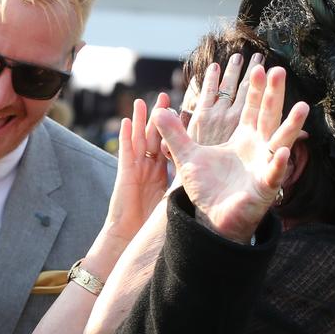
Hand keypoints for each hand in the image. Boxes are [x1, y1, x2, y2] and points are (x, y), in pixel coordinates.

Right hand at [104, 93, 170, 241]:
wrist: (130, 235)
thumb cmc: (152, 222)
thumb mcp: (173, 198)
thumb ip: (184, 184)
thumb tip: (210, 179)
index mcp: (160, 172)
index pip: (168, 145)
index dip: (174, 130)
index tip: (182, 112)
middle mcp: (147, 167)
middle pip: (153, 137)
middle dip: (158, 118)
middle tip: (165, 98)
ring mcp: (135, 169)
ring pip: (138, 140)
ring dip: (139, 121)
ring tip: (142, 102)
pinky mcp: (125, 174)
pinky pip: (125, 152)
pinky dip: (125, 137)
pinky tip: (125, 122)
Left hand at [154, 65, 308, 243]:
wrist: (212, 216)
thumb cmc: (206, 186)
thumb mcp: (186, 156)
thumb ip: (174, 133)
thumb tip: (158, 111)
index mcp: (243, 138)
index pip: (251, 108)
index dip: (255, 89)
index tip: (259, 67)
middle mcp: (258, 148)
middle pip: (268, 116)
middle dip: (273, 95)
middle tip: (278, 70)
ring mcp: (265, 165)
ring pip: (281, 141)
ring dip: (291, 125)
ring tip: (302, 106)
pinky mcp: (265, 186)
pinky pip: (274, 173)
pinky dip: (278, 163)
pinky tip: (281, 152)